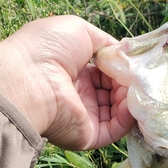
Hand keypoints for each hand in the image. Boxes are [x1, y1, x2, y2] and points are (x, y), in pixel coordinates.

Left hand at [0, 15, 133, 149]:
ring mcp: (84, 117)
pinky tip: (129, 104)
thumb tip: (124, 53)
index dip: (122, 69)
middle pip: (115, 92)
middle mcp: (80, 95)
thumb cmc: (49, 49)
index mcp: (75, 72)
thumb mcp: (80, 31)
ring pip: (118, 112)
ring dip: (130, 100)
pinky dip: (126, 118)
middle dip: (128, 84)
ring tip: (135, 89)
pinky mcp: (88, 135)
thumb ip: (106, 42)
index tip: (133, 64)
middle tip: (137, 77)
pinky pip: (115, 130)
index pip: (107, 73)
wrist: (30, 78)